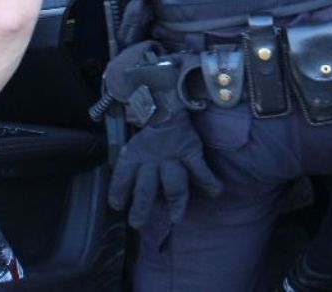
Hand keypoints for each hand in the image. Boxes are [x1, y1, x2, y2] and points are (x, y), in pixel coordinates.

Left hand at [108, 111, 221, 229]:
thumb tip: (128, 199)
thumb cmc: (148, 139)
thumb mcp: (132, 150)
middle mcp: (152, 160)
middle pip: (145, 188)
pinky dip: (209, 182)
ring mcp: (173, 157)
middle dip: (141, 208)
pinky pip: (201, 169)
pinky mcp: (191, 152)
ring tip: (175, 218)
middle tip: (137, 223)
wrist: (166, 108)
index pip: (122, 176)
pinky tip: (214, 192)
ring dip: (174, 203)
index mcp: (134, 156)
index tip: (117, 205)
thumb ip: (130, 171)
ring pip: (173, 184)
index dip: (117, 192)